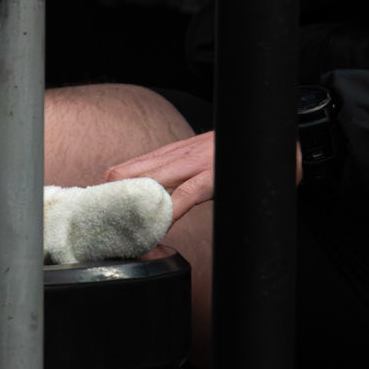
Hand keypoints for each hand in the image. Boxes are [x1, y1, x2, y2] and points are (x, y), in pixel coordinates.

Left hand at [103, 130, 301, 221]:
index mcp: (169, 156)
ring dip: (130, 209)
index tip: (96, 218)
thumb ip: (176, 181)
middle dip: (108, 203)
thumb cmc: (235, 154)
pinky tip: (159, 227)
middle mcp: (174, 157)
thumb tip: (157, 204)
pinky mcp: (213, 174)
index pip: (122, 171)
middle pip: (124, 175)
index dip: (106, 194)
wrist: (271, 135)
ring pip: (146, 182)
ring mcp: (192, 164)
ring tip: (119, 232)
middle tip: (98, 230)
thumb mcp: (198, 164)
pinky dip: (169, 213)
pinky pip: (185, 194)